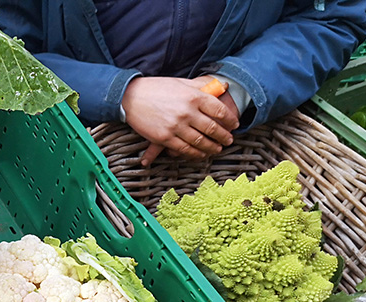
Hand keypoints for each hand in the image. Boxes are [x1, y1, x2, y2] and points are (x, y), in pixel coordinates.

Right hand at [121, 76, 238, 165]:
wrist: (131, 97)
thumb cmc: (157, 88)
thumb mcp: (182, 82)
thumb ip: (203, 86)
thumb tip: (223, 85)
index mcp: (193, 96)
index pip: (219, 111)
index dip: (230, 120)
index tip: (234, 124)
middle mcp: (187, 112)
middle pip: (212, 128)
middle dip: (224, 136)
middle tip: (229, 140)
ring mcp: (175, 126)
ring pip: (200, 141)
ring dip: (212, 147)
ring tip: (217, 149)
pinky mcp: (164, 138)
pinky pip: (184, 149)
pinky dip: (195, 154)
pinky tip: (201, 154)